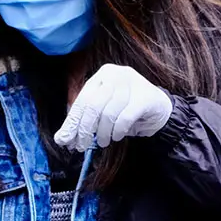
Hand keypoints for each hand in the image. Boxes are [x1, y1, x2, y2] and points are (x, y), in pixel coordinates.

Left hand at [55, 64, 173, 150]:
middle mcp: (117, 74)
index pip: (82, 100)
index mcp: (103, 74)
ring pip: (109, 113)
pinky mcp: (145, 96)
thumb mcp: (102, 112)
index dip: (72, 122)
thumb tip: (62, 138)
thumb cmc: (126, 110)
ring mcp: (132, 83)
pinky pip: (125, 118)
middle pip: (93, 106)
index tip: (65, 140)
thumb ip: (84, 121)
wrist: (158, 109)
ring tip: (103, 142)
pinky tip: (117, 136)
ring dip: (103, 133)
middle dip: (85, 130)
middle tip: (83, 146)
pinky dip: (118, 131)